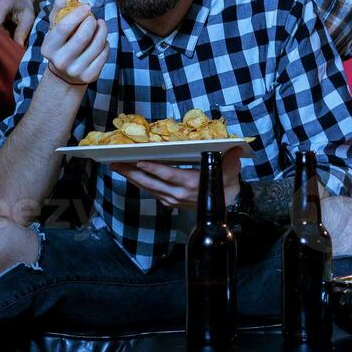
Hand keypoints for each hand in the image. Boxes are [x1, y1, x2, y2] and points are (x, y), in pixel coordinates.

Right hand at [40, 3, 108, 86]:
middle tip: (93, 18)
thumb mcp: (54, 31)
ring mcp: (76, 70)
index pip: (63, 28)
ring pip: (97, 45)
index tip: (86, 7)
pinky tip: (102, 41)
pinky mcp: (90, 76)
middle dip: (92, 22)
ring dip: (102, 31)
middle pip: (83, 36)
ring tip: (101, 25)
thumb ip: (58, 12)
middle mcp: (61, 61)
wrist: (64, 76)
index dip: (77, 14)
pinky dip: (106, 44)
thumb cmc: (61, 46)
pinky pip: (104, 54)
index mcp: (48, 48)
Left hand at [112, 146, 242, 209]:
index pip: (169, 175)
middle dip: (132, 172)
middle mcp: (178, 194)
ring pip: (148, 188)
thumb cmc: (226, 185)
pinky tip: (131, 175)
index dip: (153, 169)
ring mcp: (172, 199)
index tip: (138, 162)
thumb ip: (230, 159)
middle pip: (151, 183)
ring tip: (117, 167)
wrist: (227, 205)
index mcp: (191, 184)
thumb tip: (235, 146)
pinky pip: (151, 191)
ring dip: (132, 178)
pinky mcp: (170, 202)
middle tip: (116, 163)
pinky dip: (140, 183)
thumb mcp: (230, 171)